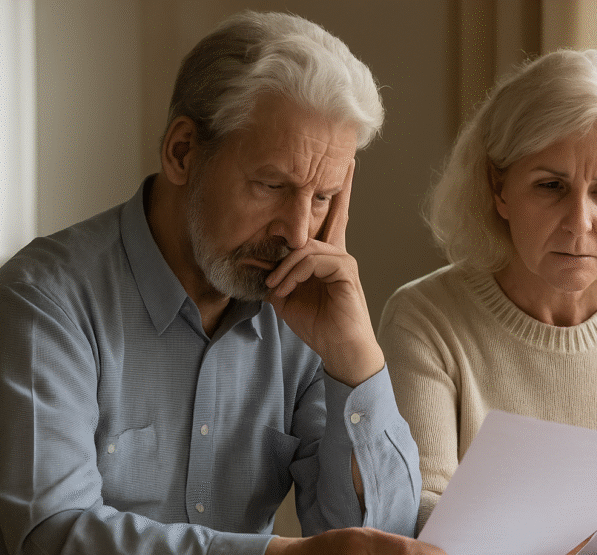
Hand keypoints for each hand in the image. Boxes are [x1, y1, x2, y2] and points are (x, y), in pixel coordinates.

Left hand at [264, 161, 383, 385]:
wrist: (339, 349)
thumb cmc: (317, 325)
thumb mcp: (285, 297)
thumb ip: (272, 276)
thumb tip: (250, 261)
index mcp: (324, 257)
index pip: (328, 220)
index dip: (333, 196)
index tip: (336, 169)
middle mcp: (337, 253)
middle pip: (336, 214)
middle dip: (340, 189)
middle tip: (344, 162)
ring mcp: (344, 261)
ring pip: (308, 245)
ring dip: (285, 265)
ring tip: (275, 288)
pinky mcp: (346, 271)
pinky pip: (314, 259)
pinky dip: (294, 273)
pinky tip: (286, 289)